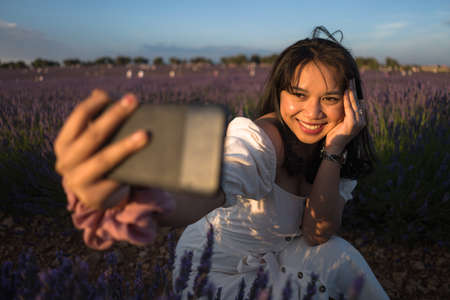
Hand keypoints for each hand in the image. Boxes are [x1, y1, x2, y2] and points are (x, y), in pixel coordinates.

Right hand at [54, 89, 148, 209]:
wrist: (102, 196)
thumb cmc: (100, 159)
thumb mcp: (95, 140)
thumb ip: (96, 119)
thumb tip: (100, 92)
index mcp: (64, 144)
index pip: (78, 117)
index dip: (95, 104)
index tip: (113, 94)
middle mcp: (65, 162)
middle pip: (93, 135)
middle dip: (114, 116)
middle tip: (134, 101)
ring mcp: (78, 181)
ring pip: (104, 159)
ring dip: (126, 145)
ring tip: (145, 134)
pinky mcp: (95, 196)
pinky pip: (115, 179)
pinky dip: (129, 167)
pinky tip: (145, 158)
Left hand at [324, 79, 365, 153]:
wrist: (334, 148)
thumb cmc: (334, 134)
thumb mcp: (339, 120)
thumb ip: (343, 112)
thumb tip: (342, 101)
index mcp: (359, 119)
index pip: (357, 102)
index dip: (354, 92)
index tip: (350, 82)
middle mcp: (361, 120)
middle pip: (357, 101)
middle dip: (354, 90)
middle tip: (351, 79)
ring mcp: (359, 123)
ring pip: (354, 104)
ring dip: (351, 93)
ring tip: (348, 83)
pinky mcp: (353, 125)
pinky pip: (350, 110)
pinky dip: (347, 101)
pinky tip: (345, 93)